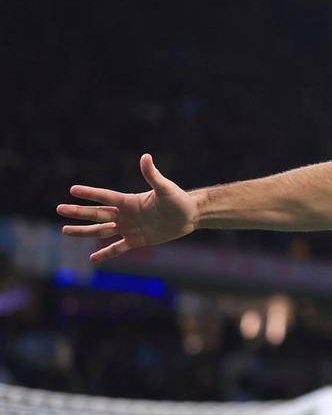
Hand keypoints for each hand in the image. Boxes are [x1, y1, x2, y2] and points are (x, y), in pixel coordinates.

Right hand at [57, 154, 196, 263]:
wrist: (189, 215)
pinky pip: (118, 247)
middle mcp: (125, 214)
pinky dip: (106, 253)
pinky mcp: (137, 240)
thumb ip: (153, 175)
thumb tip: (145, 157)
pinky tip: (92, 258)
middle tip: (59, 209)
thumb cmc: (178, 199)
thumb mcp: (165, 188)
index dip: (90, 194)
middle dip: (78, 212)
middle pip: (97, 214)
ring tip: (65, 230)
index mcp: (129, 201)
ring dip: (84, 231)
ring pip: (101, 230)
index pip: (105, 197)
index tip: (72, 190)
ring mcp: (129, 227)